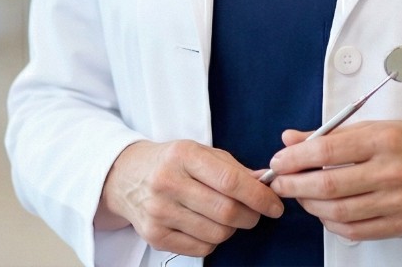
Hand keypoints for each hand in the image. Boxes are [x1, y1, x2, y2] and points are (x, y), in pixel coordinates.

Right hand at [95, 139, 283, 256]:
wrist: (127, 176)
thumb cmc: (172, 161)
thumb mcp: (201, 152)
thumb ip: (234, 168)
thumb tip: (265, 182)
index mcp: (184, 155)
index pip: (230, 180)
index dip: (258, 195)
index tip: (275, 204)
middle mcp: (168, 183)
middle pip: (225, 211)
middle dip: (251, 215)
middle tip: (257, 213)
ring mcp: (159, 212)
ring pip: (215, 233)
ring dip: (233, 229)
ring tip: (230, 216)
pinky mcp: (154, 236)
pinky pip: (200, 249)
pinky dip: (214, 241)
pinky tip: (209, 226)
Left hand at [267, 121, 401, 241]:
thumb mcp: (378, 125)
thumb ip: (333, 134)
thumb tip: (290, 138)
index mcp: (384, 138)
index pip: (328, 150)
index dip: (297, 157)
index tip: (279, 160)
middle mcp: (390, 171)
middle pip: (329, 186)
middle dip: (295, 185)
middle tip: (279, 182)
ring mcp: (396, 201)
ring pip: (339, 212)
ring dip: (310, 206)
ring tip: (300, 196)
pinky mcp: (400, 225)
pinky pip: (355, 231)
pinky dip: (332, 224)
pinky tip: (324, 213)